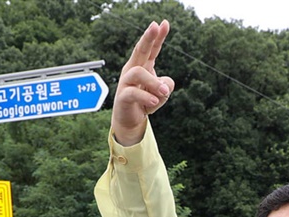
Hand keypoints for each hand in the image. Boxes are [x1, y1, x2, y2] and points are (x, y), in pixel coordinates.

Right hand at [112, 20, 174, 145]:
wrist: (130, 120)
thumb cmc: (146, 102)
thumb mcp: (162, 94)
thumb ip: (166, 85)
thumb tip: (165, 86)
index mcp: (143, 66)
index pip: (151, 49)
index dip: (158, 36)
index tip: (165, 23)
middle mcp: (133, 70)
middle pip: (139, 50)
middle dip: (147, 37)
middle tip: (155, 26)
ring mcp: (126, 82)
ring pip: (139, 73)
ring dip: (154, 83)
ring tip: (164, 93)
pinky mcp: (122, 96)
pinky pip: (133, 93)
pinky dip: (146, 97)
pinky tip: (154, 102)